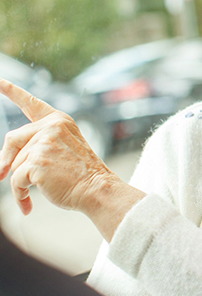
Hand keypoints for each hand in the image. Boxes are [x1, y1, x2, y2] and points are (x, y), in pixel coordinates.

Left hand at [0, 78, 142, 239]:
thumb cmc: (82, 174)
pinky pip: (15, 180)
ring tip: (32, 195)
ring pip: (13, 164)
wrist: (98, 189)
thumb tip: (3, 166)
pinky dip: (20, 195)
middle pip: (11, 139)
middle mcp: (51, 127)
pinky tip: (29, 204)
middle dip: (6, 160)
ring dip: (18, 183)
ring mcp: (44, 143)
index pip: (30, 103)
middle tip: (1, 176)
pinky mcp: (36, 161)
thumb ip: (39, 145)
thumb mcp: (63, 149)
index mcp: (59, 121)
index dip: (11, 91)